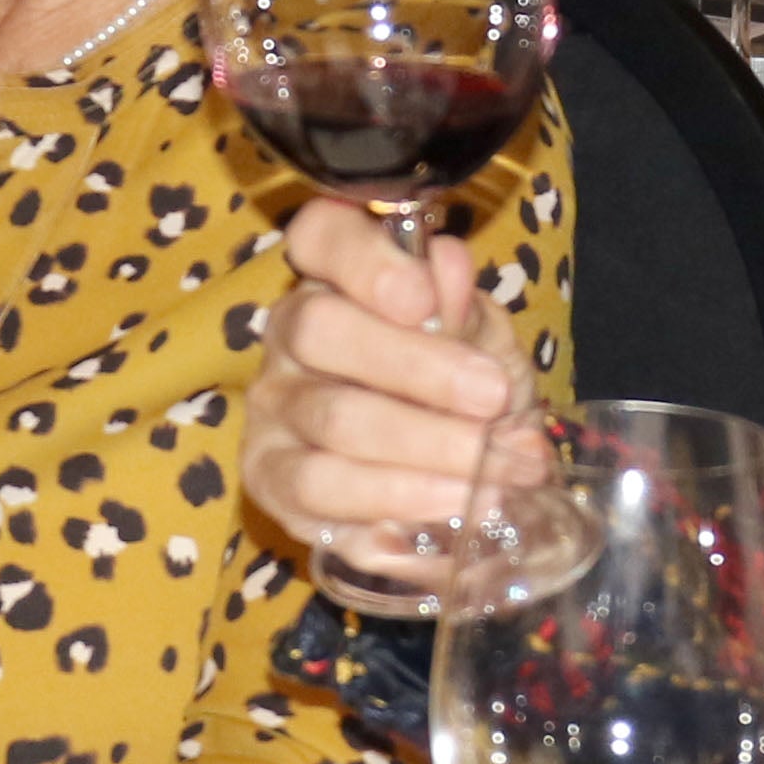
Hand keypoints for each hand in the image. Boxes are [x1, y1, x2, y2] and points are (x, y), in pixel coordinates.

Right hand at [246, 197, 545, 583]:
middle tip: (493, 399)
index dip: (363, 259)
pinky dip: (382, 519)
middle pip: (323, 332)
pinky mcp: (270, 483)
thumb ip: (463, 310)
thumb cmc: (460, 382)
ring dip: (420, 455)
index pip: (321, 234)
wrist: (449, 463)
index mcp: (335, 276)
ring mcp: (273, 411)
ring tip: (490, 479)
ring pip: (330, 425)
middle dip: (417, 369)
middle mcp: (289, 335)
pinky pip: (316, 503)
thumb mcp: (480, 341)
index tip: (421, 296)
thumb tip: (446, 266)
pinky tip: (435, 528)